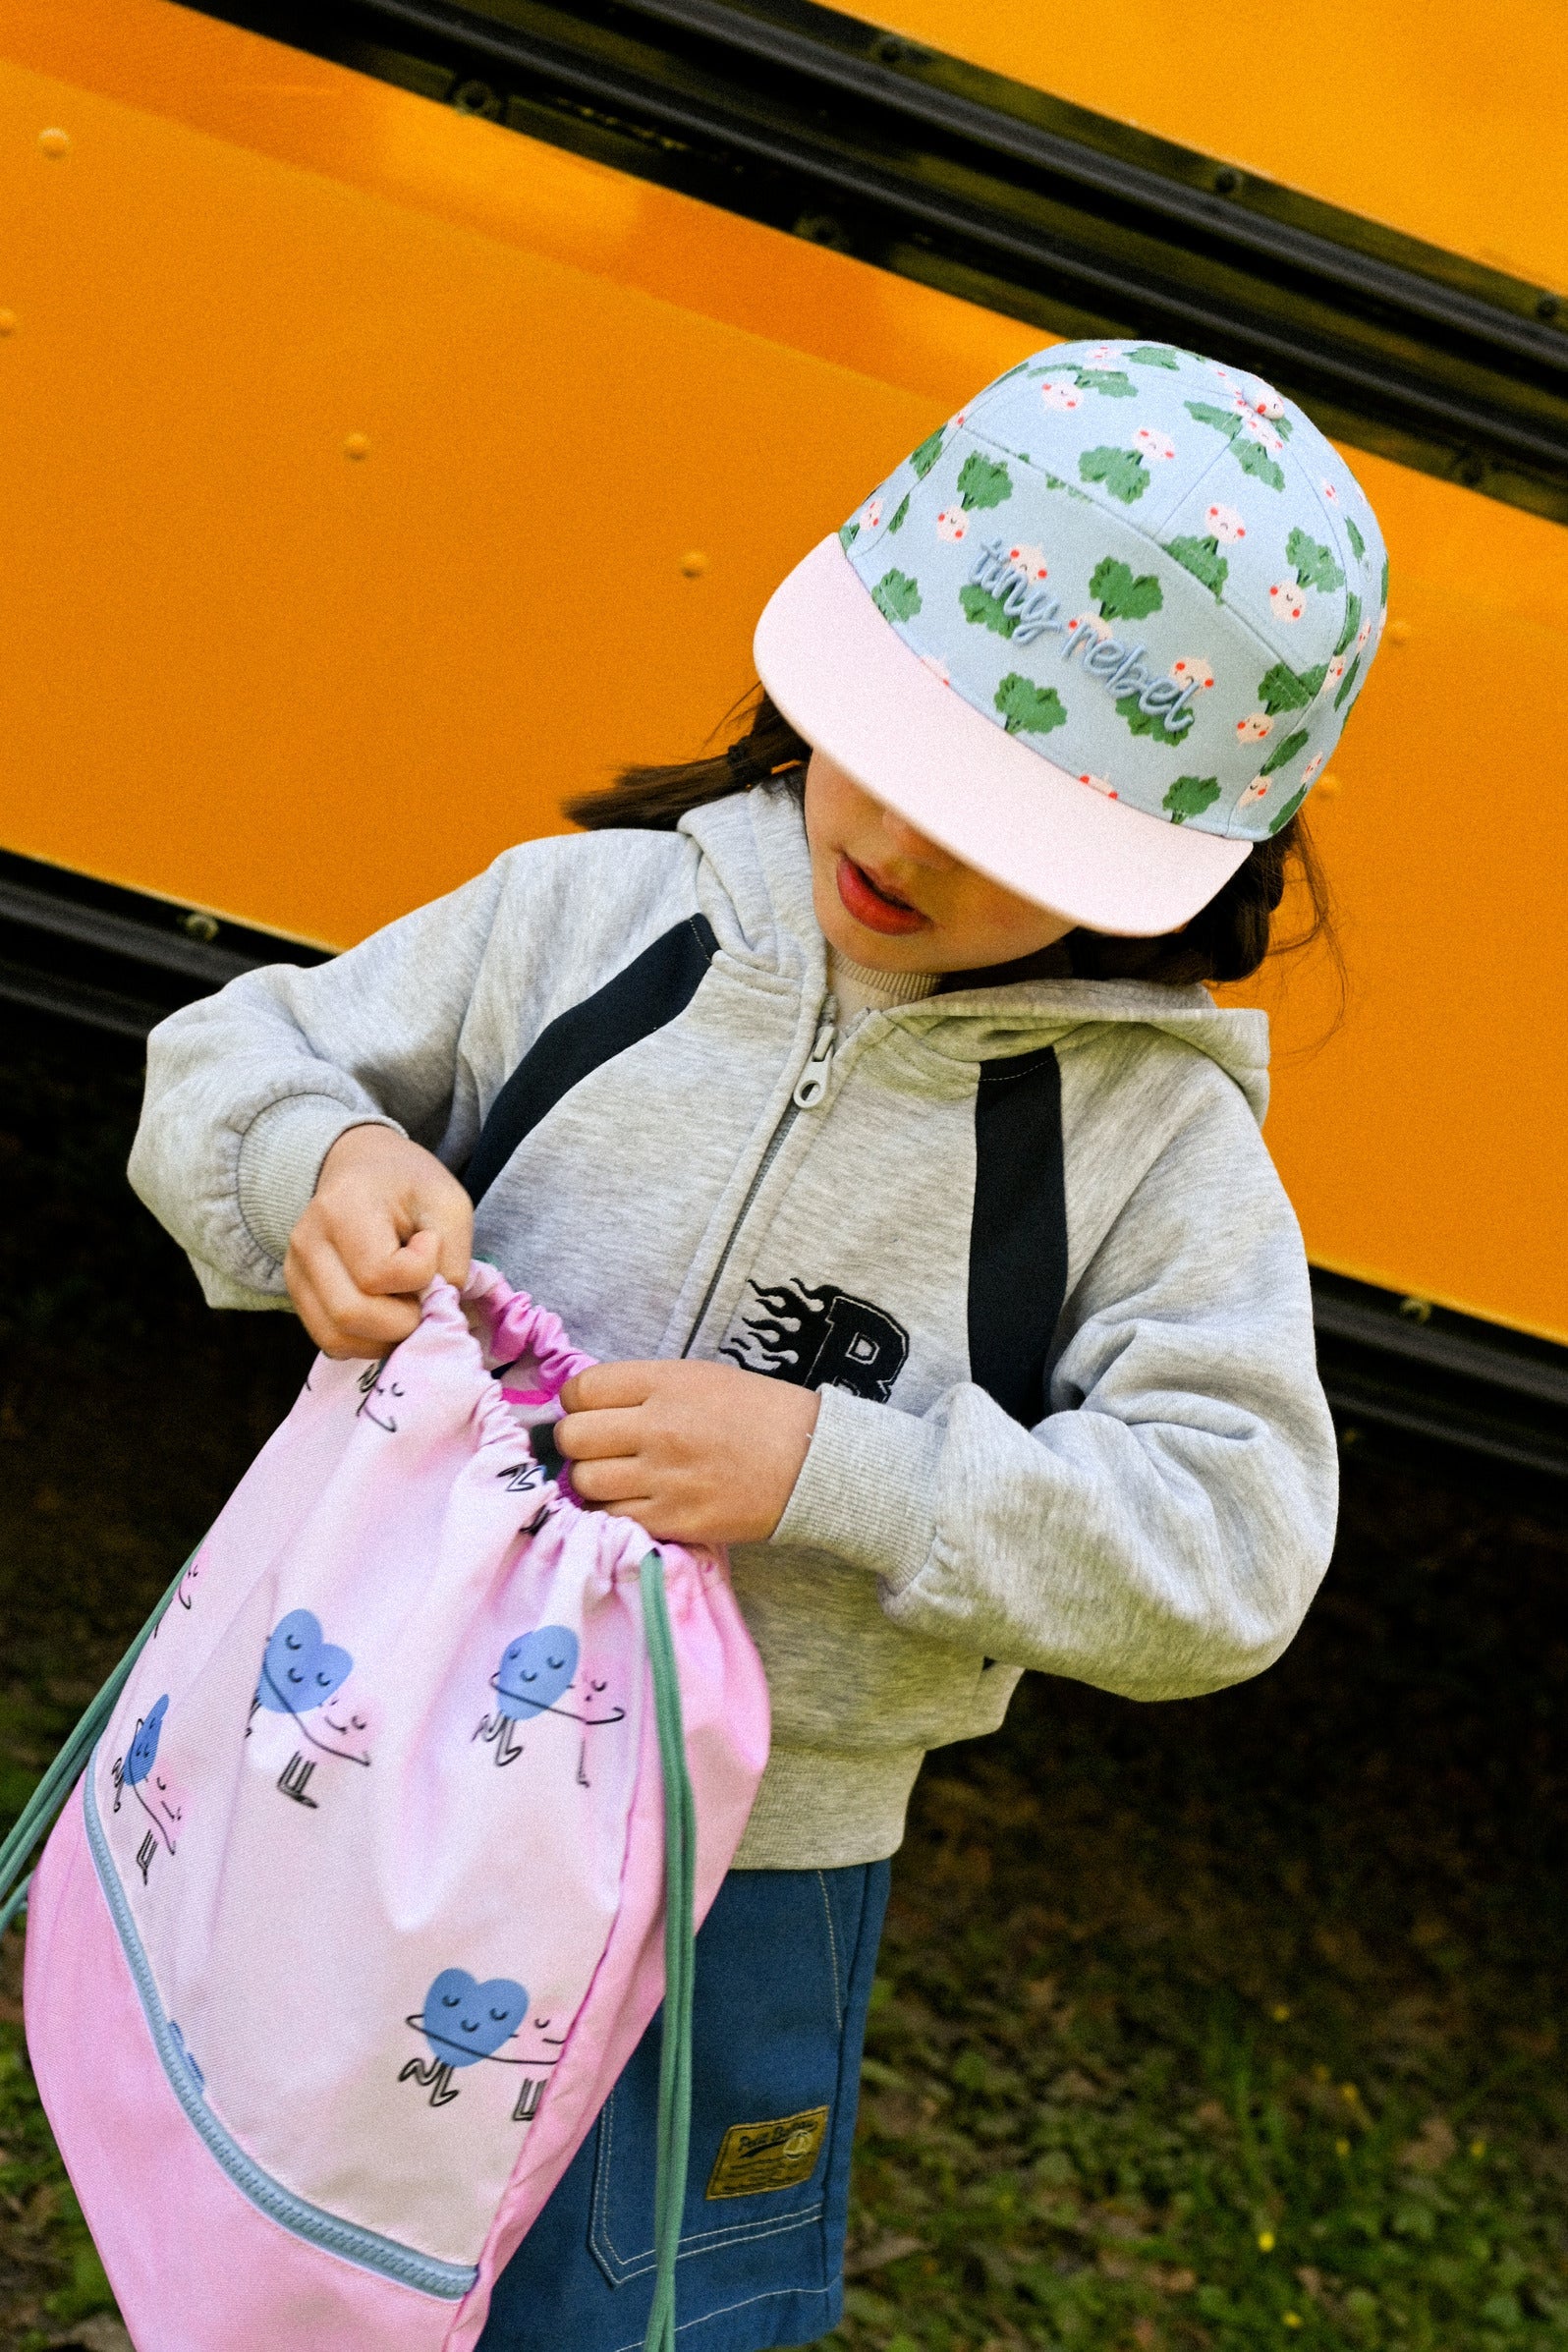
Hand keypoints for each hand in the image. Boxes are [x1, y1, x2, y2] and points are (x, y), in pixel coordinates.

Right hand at [284, 1124, 472, 1357]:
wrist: (363, 1168)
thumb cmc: (409, 1184)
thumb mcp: (449, 1204)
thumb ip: (453, 1259)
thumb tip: (438, 1311)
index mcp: (343, 1209)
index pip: (378, 1273)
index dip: (420, 1273)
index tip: (430, 1244)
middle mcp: (308, 1242)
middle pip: (351, 1314)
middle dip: (403, 1321)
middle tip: (424, 1296)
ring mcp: (295, 1271)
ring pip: (336, 1337)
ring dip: (384, 1338)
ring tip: (407, 1306)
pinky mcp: (297, 1294)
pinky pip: (330, 1341)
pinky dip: (366, 1341)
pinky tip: (386, 1315)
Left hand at [556, 1359, 819, 1545]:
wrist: (811, 1461)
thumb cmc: (758, 1413)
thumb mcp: (700, 1378)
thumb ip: (643, 1389)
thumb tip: (588, 1407)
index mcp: (665, 1383)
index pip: (581, 1390)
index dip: (575, 1402)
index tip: (588, 1411)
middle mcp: (658, 1427)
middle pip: (573, 1438)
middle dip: (575, 1444)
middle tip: (595, 1449)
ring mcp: (665, 1478)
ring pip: (585, 1483)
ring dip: (592, 1481)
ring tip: (615, 1478)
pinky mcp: (675, 1520)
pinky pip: (614, 1518)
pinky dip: (614, 1512)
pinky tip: (634, 1502)